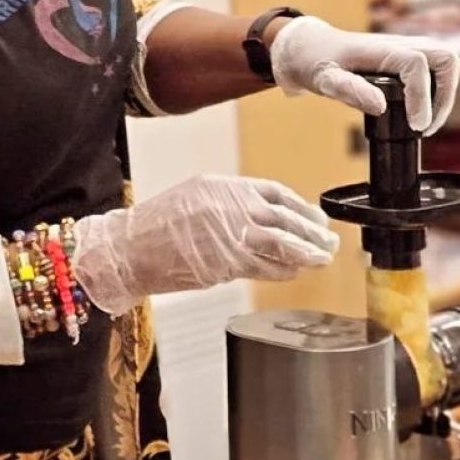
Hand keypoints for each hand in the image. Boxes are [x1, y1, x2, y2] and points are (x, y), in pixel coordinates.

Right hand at [71, 174, 338, 315]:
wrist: (130, 248)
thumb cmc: (159, 224)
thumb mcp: (198, 196)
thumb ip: (232, 204)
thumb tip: (266, 219)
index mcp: (225, 187)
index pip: (277, 193)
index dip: (302, 207)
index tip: (317, 217)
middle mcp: (231, 207)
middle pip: (286, 219)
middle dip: (312, 232)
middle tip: (329, 242)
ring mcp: (230, 234)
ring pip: (282, 244)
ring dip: (306, 253)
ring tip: (322, 259)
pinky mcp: (225, 263)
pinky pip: (264, 267)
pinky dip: (284, 270)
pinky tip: (295, 272)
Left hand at [269, 16, 459, 133]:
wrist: (313, 49)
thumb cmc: (317, 63)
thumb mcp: (324, 80)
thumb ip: (350, 90)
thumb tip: (380, 106)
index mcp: (382, 48)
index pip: (417, 64)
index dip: (422, 97)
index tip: (416, 126)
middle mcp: (401, 44)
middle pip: (447, 60)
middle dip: (445, 96)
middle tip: (425, 127)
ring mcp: (408, 48)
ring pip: (447, 64)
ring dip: (445, 95)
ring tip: (425, 124)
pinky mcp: (410, 57)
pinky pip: (437, 70)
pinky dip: (438, 92)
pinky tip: (420, 114)